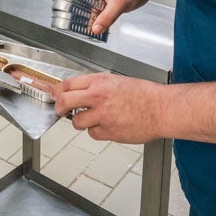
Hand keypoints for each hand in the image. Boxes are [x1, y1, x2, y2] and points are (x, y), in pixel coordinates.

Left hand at [52, 73, 167, 143]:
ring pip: (77, 122)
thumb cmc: (143, 94)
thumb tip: (77, 92)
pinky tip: (109, 125)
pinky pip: (93, 133)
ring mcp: (102, 116)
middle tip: (60, 111)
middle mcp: (98, 97)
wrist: (160, 109)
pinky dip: (97, 131)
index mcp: (99, 82)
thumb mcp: (116, 81)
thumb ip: (95, 86)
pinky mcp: (108, 132)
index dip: (58, 91)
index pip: (68, 84)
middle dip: (59, 108)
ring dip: (82, 122)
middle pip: (64, 102)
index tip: (56, 95)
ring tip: (95, 118)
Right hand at [67, 0, 155, 33]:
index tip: (58, 4)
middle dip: (74, 9)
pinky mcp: (111, 2)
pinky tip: (98, 26)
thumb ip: (107, 17)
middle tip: (69, 21)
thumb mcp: (119, 3)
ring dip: (86, 15)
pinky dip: (97, 18)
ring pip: (90, 6)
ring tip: (82, 26)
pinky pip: (100, 11)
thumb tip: (95, 29)